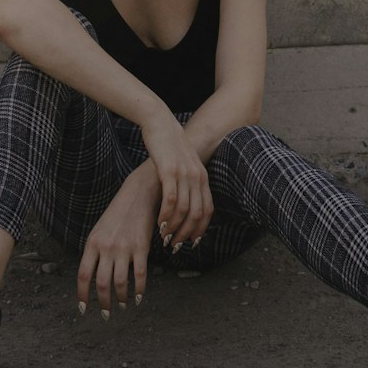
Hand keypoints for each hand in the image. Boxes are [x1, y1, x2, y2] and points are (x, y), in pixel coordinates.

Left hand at [77, 166, 159, 314]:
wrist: (138, 194)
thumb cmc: (118, 213)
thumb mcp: (100, 229)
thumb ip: (95, 251)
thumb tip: (93, 276)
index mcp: (92, 243)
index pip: (83, 274)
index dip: (82, 294)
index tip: (83, 308)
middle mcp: (106, 247)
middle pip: (101, 283)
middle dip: (103, 303)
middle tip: (106, 314)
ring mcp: (124, 248)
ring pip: (120, 282)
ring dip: (121, 298)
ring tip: (123, 305)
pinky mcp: (141, 247)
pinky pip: (139, 275)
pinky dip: (139, 290)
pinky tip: (139, 297)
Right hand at [140, 111, 212, 248]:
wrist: (160, 122)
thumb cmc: (168, 146)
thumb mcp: (183, 165)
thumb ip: (187, 182)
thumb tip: (185, 203)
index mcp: (202, 177)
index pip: (208, 210)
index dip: (200, 229)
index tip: (190, 242)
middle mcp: (197, 177)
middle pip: (197, 214)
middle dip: (186, 233)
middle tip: (174, 244)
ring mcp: (184, 173)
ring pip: (184, 209)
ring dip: (174, 227)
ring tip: (164, 236)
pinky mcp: (169, 170)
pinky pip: (171, 199)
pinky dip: (166, 214)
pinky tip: (159, 222)